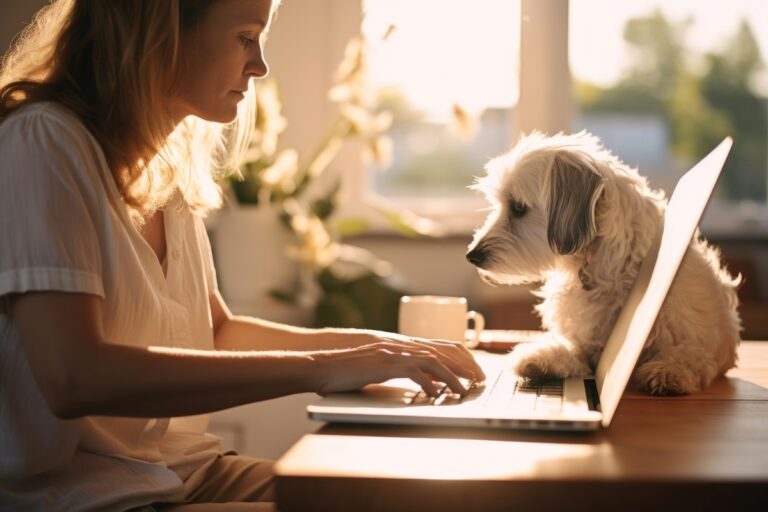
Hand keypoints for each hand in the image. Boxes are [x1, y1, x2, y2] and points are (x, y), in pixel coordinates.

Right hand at [309, 334, 485, 396]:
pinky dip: (429, 384)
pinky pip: (414, 373)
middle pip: (442, 351)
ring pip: (433, 361)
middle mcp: (400, 345)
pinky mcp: (384, 365)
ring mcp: (393, 353)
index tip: (473, 371)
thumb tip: (427, 384)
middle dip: (464, 366)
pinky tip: (437, 395)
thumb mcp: (379, 368)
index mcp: (401, 345)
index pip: (439, 346)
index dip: (460, 357)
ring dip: (452, 377)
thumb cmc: (347, 371)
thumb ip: (401, 372)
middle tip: (479, 381)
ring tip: (465, 390)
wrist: (322, 365)